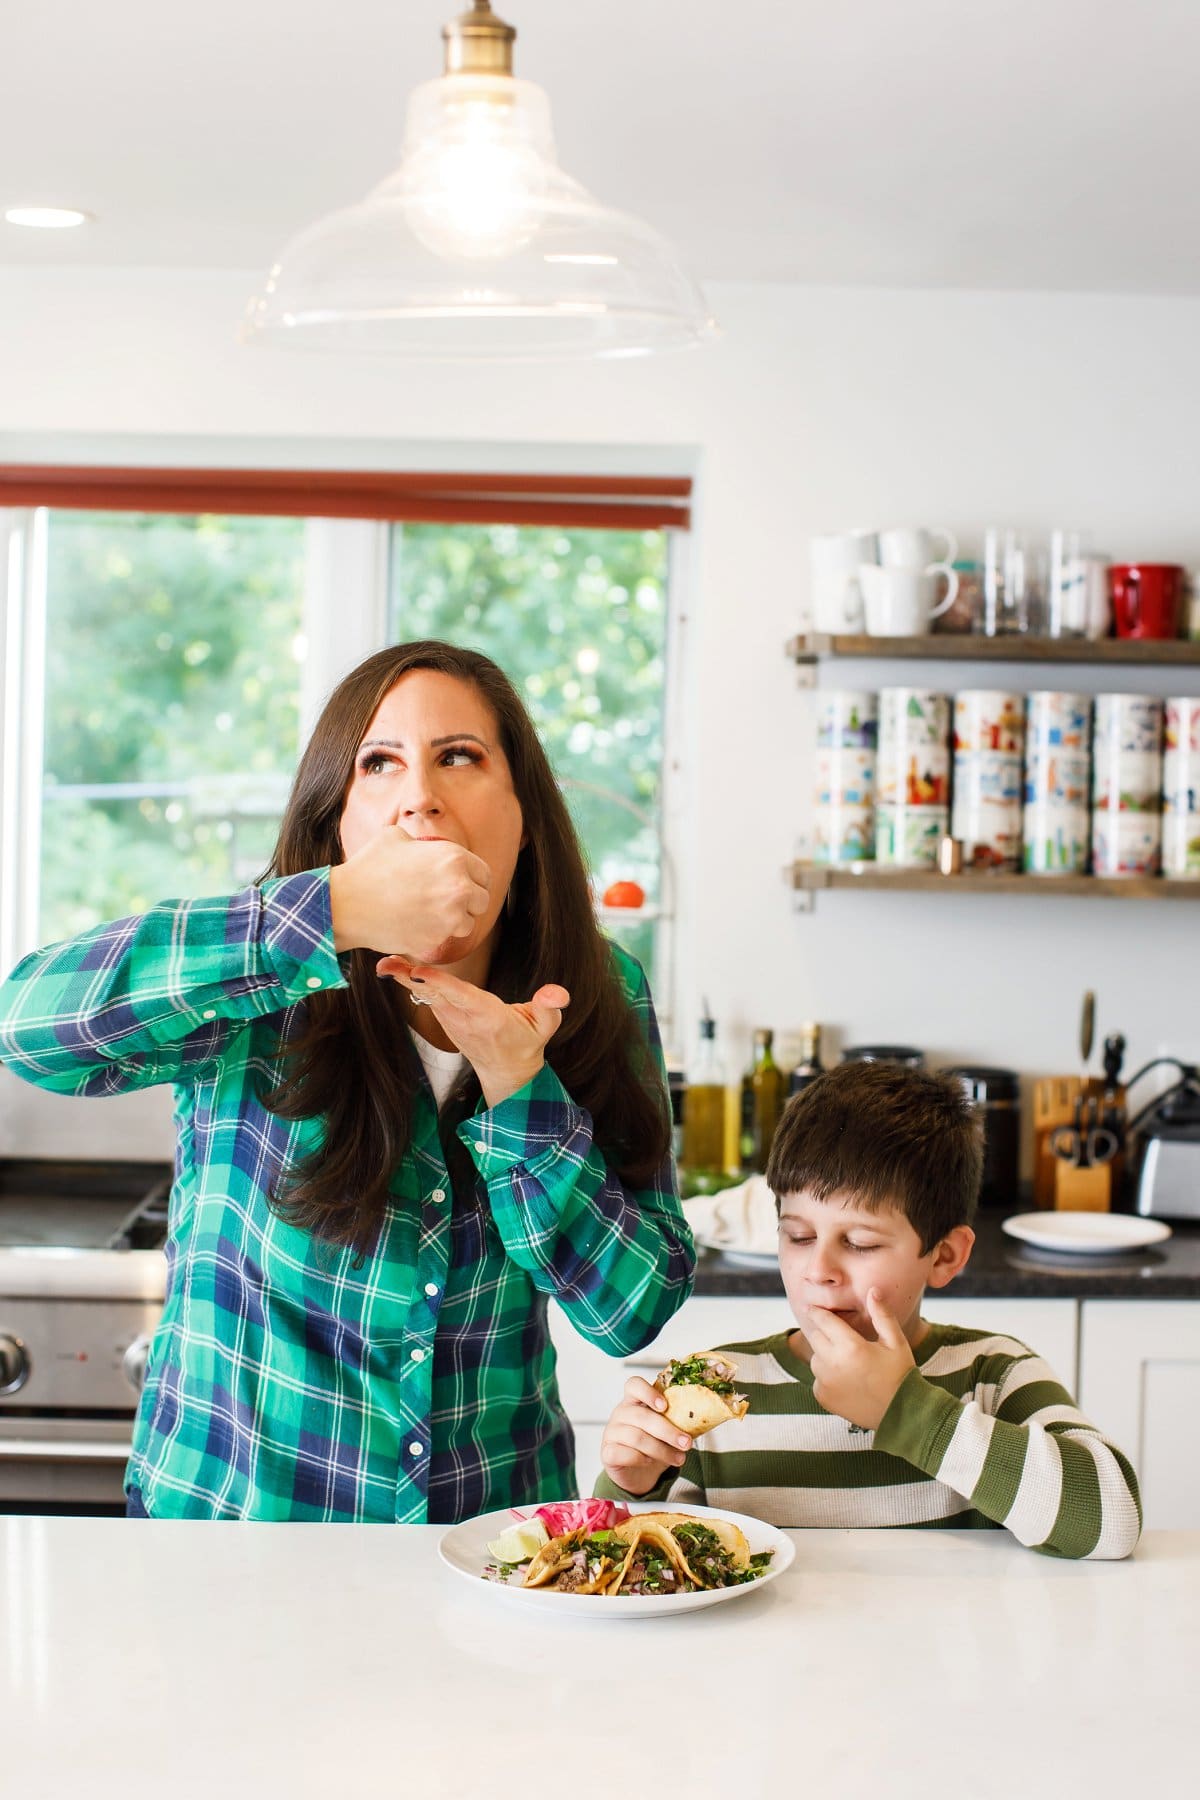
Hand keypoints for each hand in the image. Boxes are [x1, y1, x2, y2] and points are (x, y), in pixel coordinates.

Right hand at [329, 829, 491, 962]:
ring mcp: (449, 917)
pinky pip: (444, 939)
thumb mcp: (394, 837)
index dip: (473, 879)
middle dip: (468, 903)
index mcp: (454, 858)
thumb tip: (422, 846)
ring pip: (467, 924)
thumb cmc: (368, 867)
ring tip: (429, 914)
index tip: (462, 885)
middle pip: (482, 901)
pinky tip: (414, 925)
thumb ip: (420, 842)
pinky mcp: (436, 939)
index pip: (484, 873)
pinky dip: (434, 935)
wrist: (346, 904)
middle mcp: (458, 887)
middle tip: (446, 902)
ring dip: (454, 922)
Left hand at [376, 957, 568, 1106]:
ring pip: (425, 994)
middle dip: (410, 977)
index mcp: (488, 1016)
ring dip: (405, 977)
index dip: (439, 983)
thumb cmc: (527, 1042)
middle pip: (434, 993)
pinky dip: (411, 981)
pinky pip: (426, 996)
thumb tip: (557, 992)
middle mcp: (464, 1019)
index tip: (417, 971)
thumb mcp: (546, 1027)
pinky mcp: (445, 1018)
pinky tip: (397, 967)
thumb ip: (550, 1007)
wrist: (506, 1071)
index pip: (460, 997)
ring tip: (386, 960)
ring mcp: (451, 1020)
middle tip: (387, 961)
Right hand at [600, 1375, 692, 1496]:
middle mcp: (620, 1413)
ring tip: (679, 1459)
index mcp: (634, 1401)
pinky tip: (651, 1462)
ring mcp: (611, 1432)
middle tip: (686, 1443)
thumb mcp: (666, 1430)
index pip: (634, 1385)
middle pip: (641, 1415)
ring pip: (636, 1437)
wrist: (638, 1473)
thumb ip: (678, 1420)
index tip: (665, 1406)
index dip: (648, 1392)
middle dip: (668, 1431)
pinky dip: (642, 1459)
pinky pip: (624, 1454)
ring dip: (662, 1450)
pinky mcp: (607, 1453)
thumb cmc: (654, 1445)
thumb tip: (704, 1416)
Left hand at [804, 1289, 916, 1430]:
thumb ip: (882, 1315)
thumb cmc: (900, 1375)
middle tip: (840, 1338)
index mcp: (851, 1346)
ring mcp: (826, 1383)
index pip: (824, 1321)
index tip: (814, 1308)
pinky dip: (827, 1377)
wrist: (901, 1414)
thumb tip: (873, 1290)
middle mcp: (833, 1364)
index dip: (818, 1312)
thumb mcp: (895, 1342)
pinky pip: (818, 1379)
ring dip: (825, 1355)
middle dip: (824, 1333)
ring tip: (847, 1361)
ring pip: (815, 1358)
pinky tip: (846, 1380)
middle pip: (815, 1337)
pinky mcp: (823, 1397)